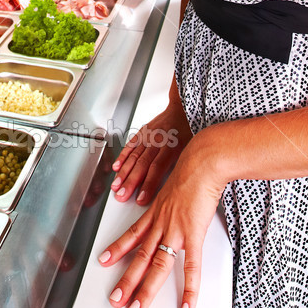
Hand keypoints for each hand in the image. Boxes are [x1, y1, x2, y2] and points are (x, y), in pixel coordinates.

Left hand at [99, 132, 221, 307]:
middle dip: (126, 281)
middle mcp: (161, 224)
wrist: (201, 163)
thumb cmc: (192, 171)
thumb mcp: (174, 185)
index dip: (117, 248)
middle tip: (115, 300)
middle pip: (140, 257)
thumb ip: (173, 200)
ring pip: (157, 266)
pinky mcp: (193, 235)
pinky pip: (190, 268)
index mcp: (156, 213)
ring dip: (145, 291)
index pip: (132, 235)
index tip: (104, 260)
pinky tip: (187, 307)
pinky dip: (189, 290)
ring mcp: (175, 231)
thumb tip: (176, 204)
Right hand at [111, 81, 190, 204]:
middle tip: (122, 196)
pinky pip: (130, 145)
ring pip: (133, 156)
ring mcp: (148, 136)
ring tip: (116, 186)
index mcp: (172, 147)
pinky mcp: (142, 131)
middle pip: (141, 164)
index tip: (141, 198)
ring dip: (123, 173)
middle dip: (130, 182)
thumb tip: (176, 189)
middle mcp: (158, 141)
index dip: (148, 184)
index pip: (157, 168)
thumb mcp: (191, 149)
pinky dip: (122, 156)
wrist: (182, 109)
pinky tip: (116, 167)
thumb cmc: (189, 131)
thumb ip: (181, 167)